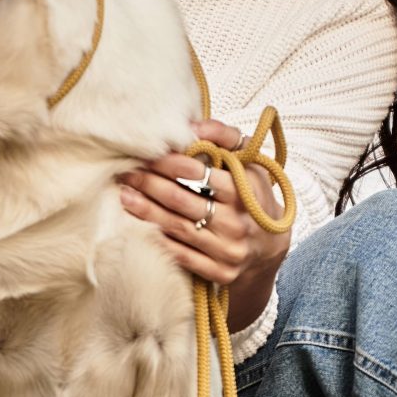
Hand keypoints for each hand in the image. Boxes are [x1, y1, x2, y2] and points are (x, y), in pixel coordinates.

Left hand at [116, 119, 292, 289]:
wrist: (271, 248)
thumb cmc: (254, 198)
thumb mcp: (250, 164)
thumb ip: (225, 137)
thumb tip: (193, 124)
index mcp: (243, 192)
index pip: (198, 174)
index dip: (168, 163)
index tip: (146, 154)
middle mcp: (236, 223)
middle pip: (181, 201)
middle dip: (149, 185)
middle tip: (126, 173)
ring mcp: (228, 250)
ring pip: (177, 228)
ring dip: (146, 211)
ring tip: (124, 196)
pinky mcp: (220, 272)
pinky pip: (182, 256)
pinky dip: (158, 241)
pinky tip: (138, 228)